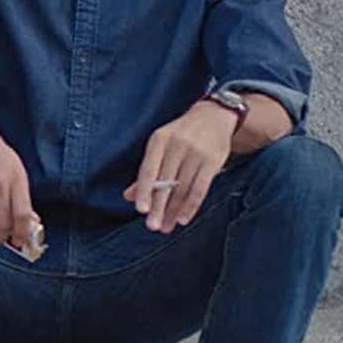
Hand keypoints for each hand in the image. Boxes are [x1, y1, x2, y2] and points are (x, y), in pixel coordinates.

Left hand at [125, 102, 236, 232]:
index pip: (148, 170)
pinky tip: (184, 218)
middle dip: (158, 207)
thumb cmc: (180, 135)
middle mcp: (177, 145)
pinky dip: (191, 205)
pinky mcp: (213, 160)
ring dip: (174, 210)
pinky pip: (200, 188)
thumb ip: (147, 171)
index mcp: (159, 140)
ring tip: (167, 227)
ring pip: (183, 188)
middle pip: (166, 182)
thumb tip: (129, 196)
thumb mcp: (161, 145)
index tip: (141, 210)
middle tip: (152, 226)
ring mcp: (196, 152)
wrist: (213, 115)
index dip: (144, 190)